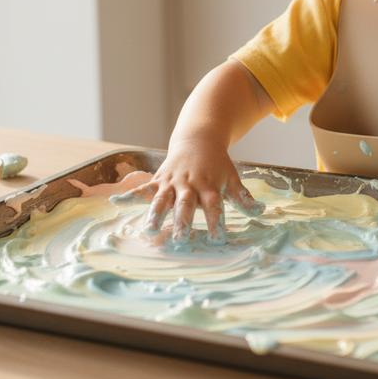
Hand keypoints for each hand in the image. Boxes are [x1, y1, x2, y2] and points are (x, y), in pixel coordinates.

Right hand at [119, 138, 263, 243]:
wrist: (199, 139)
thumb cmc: (217, 165)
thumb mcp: (232, 178)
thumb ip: (243, 197)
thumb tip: (260, 212)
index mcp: (209, 186)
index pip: (214, 207)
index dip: (215, 222)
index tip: (216, 239)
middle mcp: (189, 185)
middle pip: (186, 205)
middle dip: (183, 221)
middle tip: (181, 240)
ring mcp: (172, 181)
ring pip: (162, 199)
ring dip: (156, 214)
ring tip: (150, 229)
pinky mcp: (159, 179)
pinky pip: (144, 187)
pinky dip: (130, 194)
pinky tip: (117, 201)